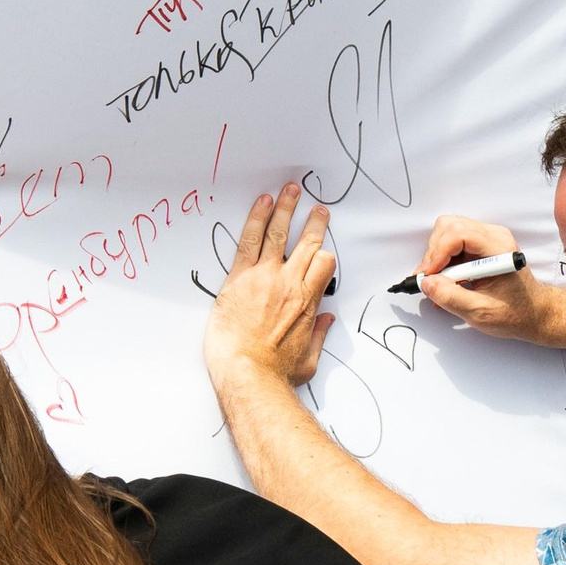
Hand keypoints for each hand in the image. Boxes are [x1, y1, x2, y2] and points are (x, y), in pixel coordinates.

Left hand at [205, 184, 335, 394]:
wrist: (247, 374)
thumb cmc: (275, 372)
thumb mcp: (308, 358)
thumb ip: (318, 335)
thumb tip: (326, 321)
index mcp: (307, 302)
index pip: (325, 264)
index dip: (325, 255)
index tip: (322, 252)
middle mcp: (290, 284)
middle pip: (308, 243)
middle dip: (314, 223)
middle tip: (317, 210)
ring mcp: (264, 277)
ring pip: (280, 233)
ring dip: (288, 208)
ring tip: (291, 190)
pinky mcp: (239, 277)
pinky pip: (250, 240)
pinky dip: (258, 217)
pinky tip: (263, 201)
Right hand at [416, 215, 553, 342]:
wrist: (532, 313)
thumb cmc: (514, 313)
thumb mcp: (480, 312)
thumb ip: (451, 297)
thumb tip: (426, 283)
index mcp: (498, 249)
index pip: (459, 234)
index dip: (437, 253)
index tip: (428, 276)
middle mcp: (493, 236)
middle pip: (450, 226)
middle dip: (433, 253)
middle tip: (428, 279)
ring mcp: (487, 238)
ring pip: (448, 231)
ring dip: (437, 256)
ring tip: (438, 282)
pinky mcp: (480, 245)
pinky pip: (453, 242)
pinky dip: (443, 260)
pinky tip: (446, 281)